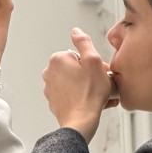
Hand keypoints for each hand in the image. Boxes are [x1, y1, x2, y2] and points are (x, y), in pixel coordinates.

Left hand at [42, 28, 117, 142]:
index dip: (94, 64)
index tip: (101, 73)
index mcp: (57, 59)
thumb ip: (84, 42)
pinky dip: (81, 97)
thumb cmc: (90, 94)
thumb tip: (75, 31)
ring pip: (75, 82)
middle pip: (76, 69)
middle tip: (102, 85)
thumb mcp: (93, 61)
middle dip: (90, 76)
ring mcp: (50, 88)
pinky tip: (91, 103)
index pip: (80, 56)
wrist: (81, 121)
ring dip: (88, 87)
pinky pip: (71, 95)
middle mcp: (49, 73)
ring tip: (99, 96)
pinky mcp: (54, 102)